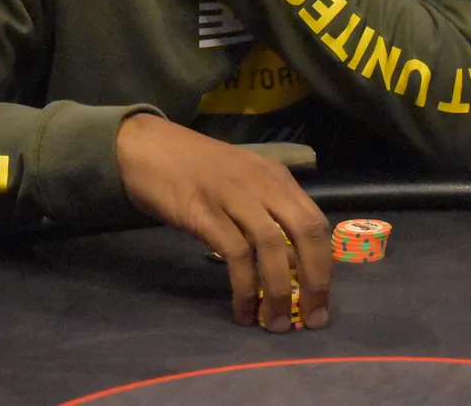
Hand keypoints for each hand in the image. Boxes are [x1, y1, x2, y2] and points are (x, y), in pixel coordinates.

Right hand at [115, 114, 330, 331]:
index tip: (320, 296)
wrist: (146, 147)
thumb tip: (289, 263)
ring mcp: (234, 196)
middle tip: (312, 317)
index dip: (324, 263)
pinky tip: (242, 310)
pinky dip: (245, 288)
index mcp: (275, 177)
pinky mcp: (205, 212)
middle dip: (316, 279)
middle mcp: (262, 184)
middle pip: (305, 232)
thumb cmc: (193, 168)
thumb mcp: (241, 182)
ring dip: (280, 291)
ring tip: (275, 322)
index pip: (316, 221)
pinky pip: (236, 256)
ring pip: (273, 247)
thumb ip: (266, 212)